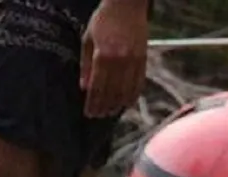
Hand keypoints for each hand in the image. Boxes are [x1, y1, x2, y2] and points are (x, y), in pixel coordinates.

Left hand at [80, 0, 148, 118]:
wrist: (127, 6)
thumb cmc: (104, 19)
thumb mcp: (88, 38)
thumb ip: (86, 64)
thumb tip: (84, 87)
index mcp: (103, 55)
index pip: (97, 87)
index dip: (92, 102)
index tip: (88, 113)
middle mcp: (119, 62)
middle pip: (111, 93)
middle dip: (103, 107)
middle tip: (98, 116)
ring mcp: (133, 62)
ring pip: (125, 92)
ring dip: (117, 105)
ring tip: (110, 112)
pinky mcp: (143, 61)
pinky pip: (138, 85)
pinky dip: (132, 97)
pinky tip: (126, 103)